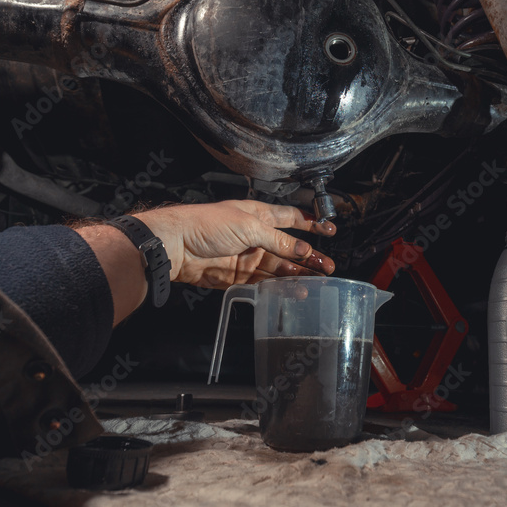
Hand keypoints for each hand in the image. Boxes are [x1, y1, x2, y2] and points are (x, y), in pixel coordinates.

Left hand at [135, 200, 335, 287]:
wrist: (177, 246)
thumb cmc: (207, 224)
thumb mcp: (249, 226)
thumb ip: (278, 240)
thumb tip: (303, 249)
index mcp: (258, 215)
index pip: (291, 218)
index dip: (310, 224)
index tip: (329, 230)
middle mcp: (255, 236)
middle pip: (289, 248)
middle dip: (309, 256)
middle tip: (328, 266)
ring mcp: (248, 257)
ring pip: (279, 267)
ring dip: (298, 274)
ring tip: (317, 281)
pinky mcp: (239, 276)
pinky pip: (264, 282)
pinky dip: (280, 287)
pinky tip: (294, 290)